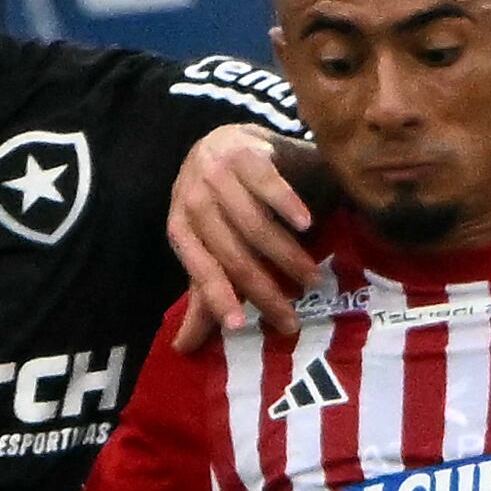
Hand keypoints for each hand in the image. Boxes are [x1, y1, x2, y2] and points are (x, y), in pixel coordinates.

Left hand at [167, 124, 322, 350]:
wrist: (231, 141)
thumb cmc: (221, 204)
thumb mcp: (209, 246)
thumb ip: (204, 293)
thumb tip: (183, 350)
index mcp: (180, 227)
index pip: (199, 268)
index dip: (218, 298)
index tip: (241, 327)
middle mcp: (192, 198)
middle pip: (231, 252)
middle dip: (263, 290)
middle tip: (291, 320)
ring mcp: (217, 171)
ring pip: (253, 224)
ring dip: (285, 256)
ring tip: (311, 279)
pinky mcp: (244, 149)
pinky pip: (267, 183)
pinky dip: (288, 205)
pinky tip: (308, 224)